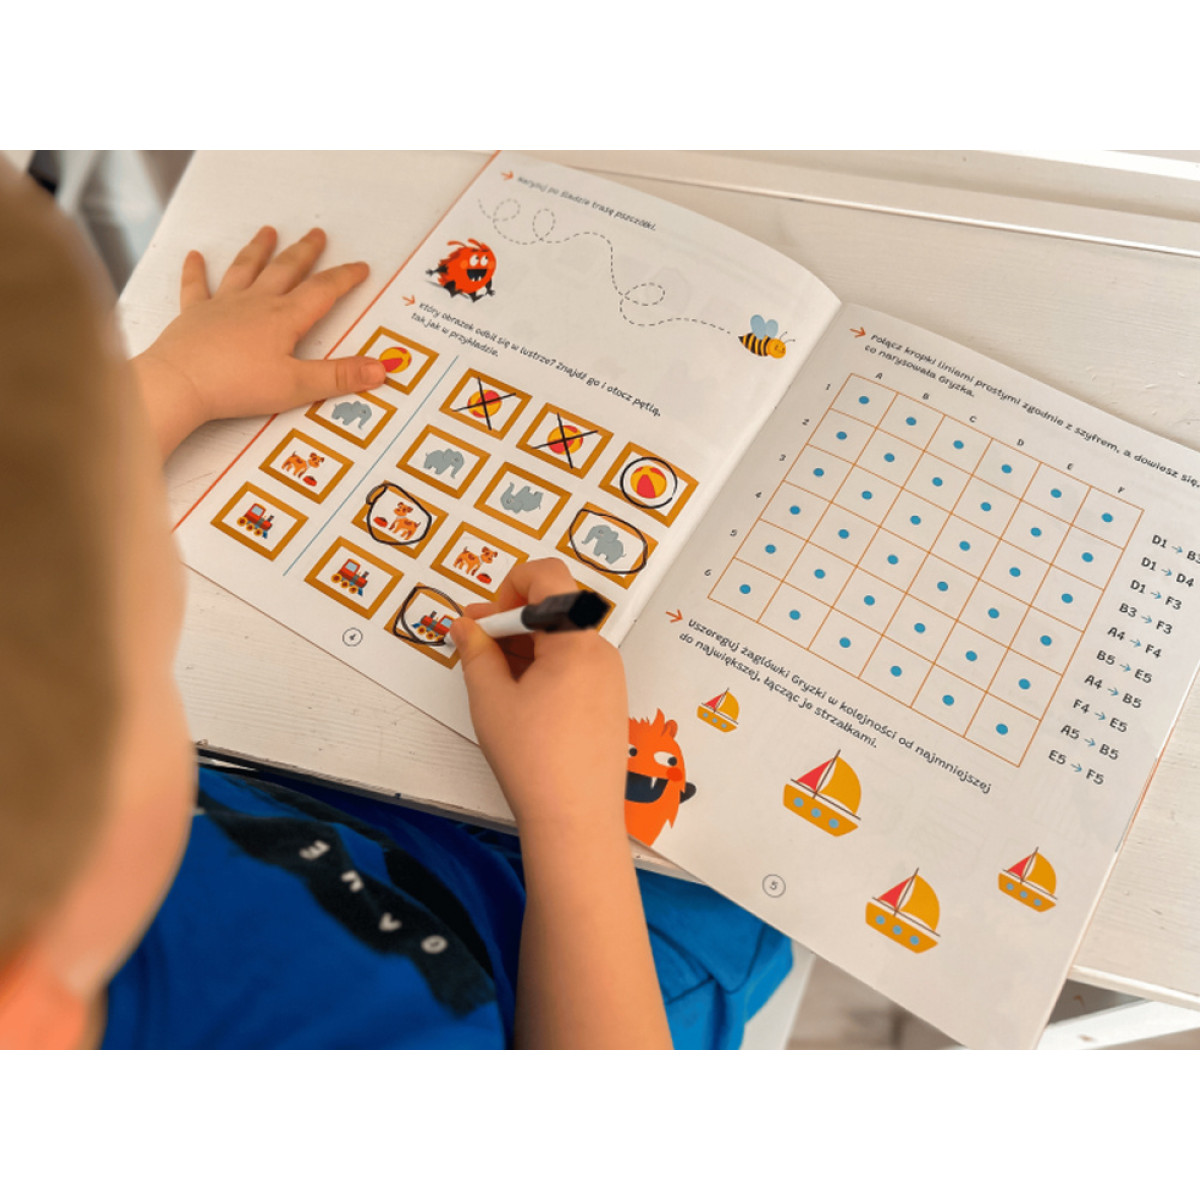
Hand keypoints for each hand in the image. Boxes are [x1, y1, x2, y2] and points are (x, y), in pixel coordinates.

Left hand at [131, 226, 386, 455]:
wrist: (181, 383)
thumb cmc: (239, 386)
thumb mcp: (298, 385)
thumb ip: (340, 376)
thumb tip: (381, 369)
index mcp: (284, 318)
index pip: (322, 291)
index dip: (344, 278)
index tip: (360, 267)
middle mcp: (256, 303)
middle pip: (286, 270)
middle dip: (305, 252)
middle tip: (317, 234)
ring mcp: (223, 305)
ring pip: (245, 269)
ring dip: (258, 249)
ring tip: (268, 232)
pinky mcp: (194, 315)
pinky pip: (196, 287)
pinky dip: (196, 270)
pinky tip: (195, 256)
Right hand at [450, 559, 627, 836]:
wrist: (576, 820)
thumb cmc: (532, 759)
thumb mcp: (491, 700)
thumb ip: (476, 651)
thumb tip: (465, 624)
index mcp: (576, 640)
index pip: (549, 576)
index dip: (511, 585)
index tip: (487, 621)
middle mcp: (600, 651)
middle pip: (554, 610)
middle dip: (510, 620)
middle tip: (473, 644)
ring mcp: (610, 677)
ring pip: (562, 640)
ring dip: (524, 646)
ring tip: (491, 679)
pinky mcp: (610, 702)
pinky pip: (575, 666)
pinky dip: (544, 668)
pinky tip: (519, 701)